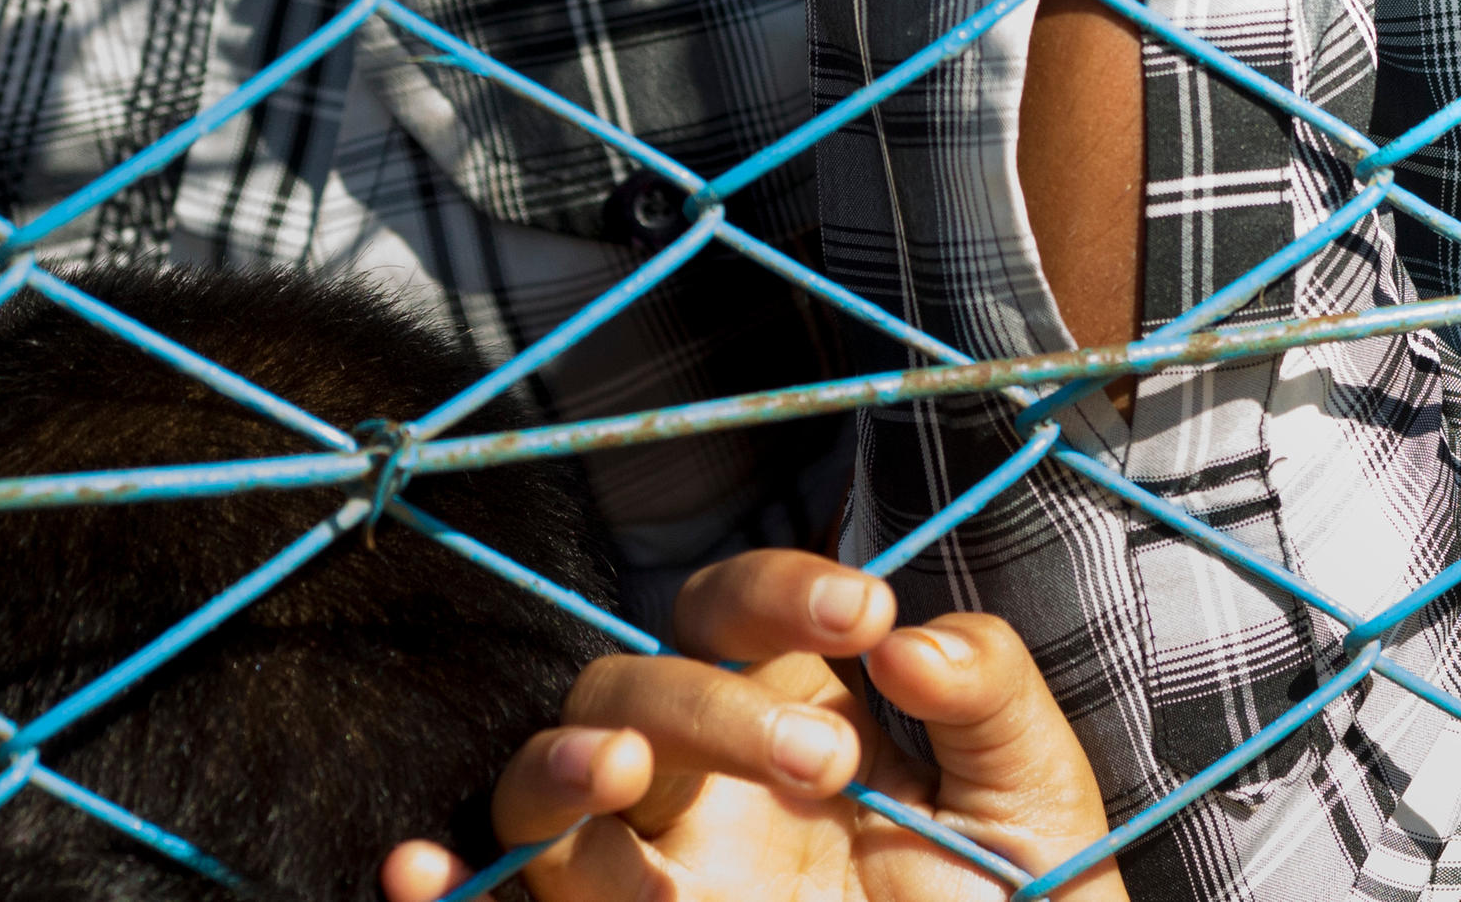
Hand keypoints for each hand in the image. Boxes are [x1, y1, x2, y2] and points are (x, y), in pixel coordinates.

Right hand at [377, 551, 1127, 901]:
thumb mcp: (1033, 792)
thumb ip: (989, 693)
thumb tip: (912, 638)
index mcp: (800, 709)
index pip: (736, 609)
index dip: (780, 589)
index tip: (865, 613)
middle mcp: (707, 779)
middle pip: (628, 686)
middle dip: (704, 702)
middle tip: (825, 764)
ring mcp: (651, 867)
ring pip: (542, 783)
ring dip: (565, 767)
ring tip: (628, 780)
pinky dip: (437, 883)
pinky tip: (426, 872)